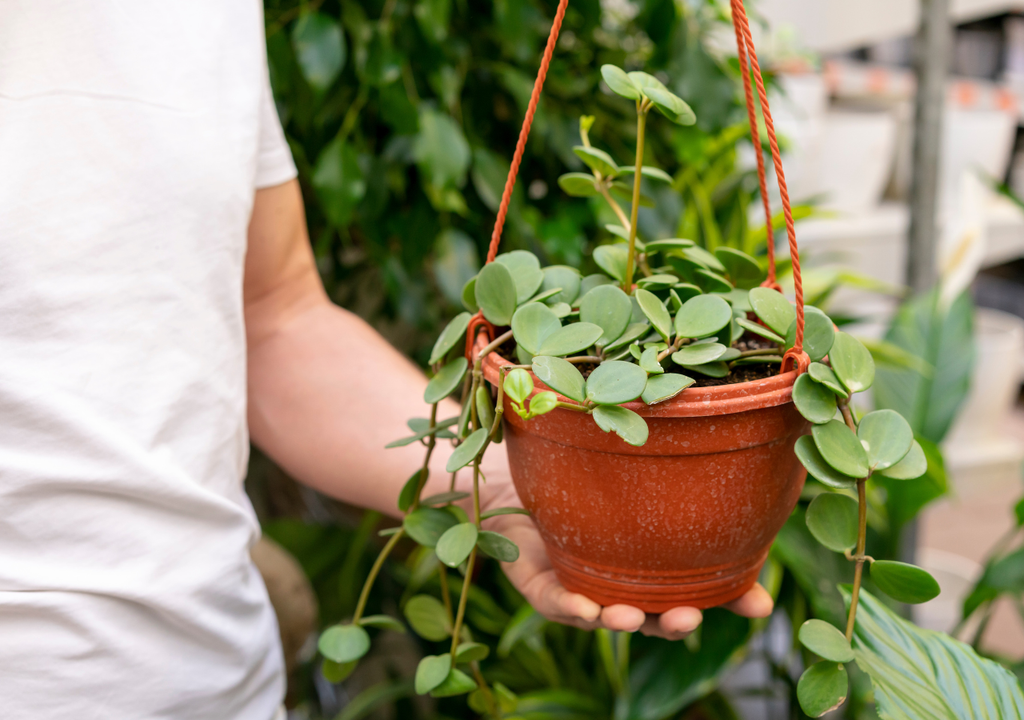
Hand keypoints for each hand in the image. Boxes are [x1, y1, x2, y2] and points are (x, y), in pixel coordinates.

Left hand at [478, 473, 773, 639]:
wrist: (514, 478)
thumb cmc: (582, 472)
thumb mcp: (631, 465)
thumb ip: (668, 461)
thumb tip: (720, 420)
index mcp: (653, 561)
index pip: (699, 587)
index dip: (730, 600)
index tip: (760, 604)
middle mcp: (622, 581)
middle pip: (655, 614)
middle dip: (673, 622)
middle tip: (690, 618)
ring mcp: (582, 586)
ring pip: (608, 616)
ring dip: (624, 622)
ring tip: (633, 618)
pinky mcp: (540, 585)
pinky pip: (555, 602)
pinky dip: (572, 607)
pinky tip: (587, 608)